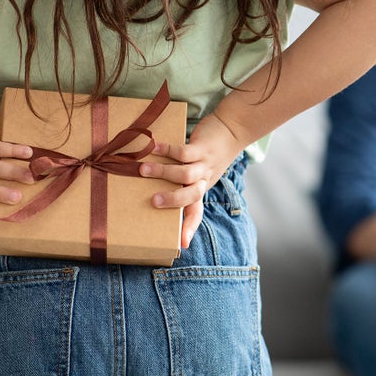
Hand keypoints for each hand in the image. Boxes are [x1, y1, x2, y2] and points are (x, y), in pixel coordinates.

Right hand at [139, 112, 246, 247]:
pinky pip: (184, 152)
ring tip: (143, 170)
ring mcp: (204, 164)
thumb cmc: (209, 154)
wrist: (233, 130)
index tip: (183, 244)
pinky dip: (167, 150)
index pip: (197, 213)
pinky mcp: (202, 147)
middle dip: (173, 200)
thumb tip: (149, 189)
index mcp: (201, 189)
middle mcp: (204, 180)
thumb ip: (182, 181)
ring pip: (184, 174)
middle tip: (153, 201)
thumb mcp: (200, 172)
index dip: (190, 228)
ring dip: (162, 173)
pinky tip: (154, 147)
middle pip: (192, 196)